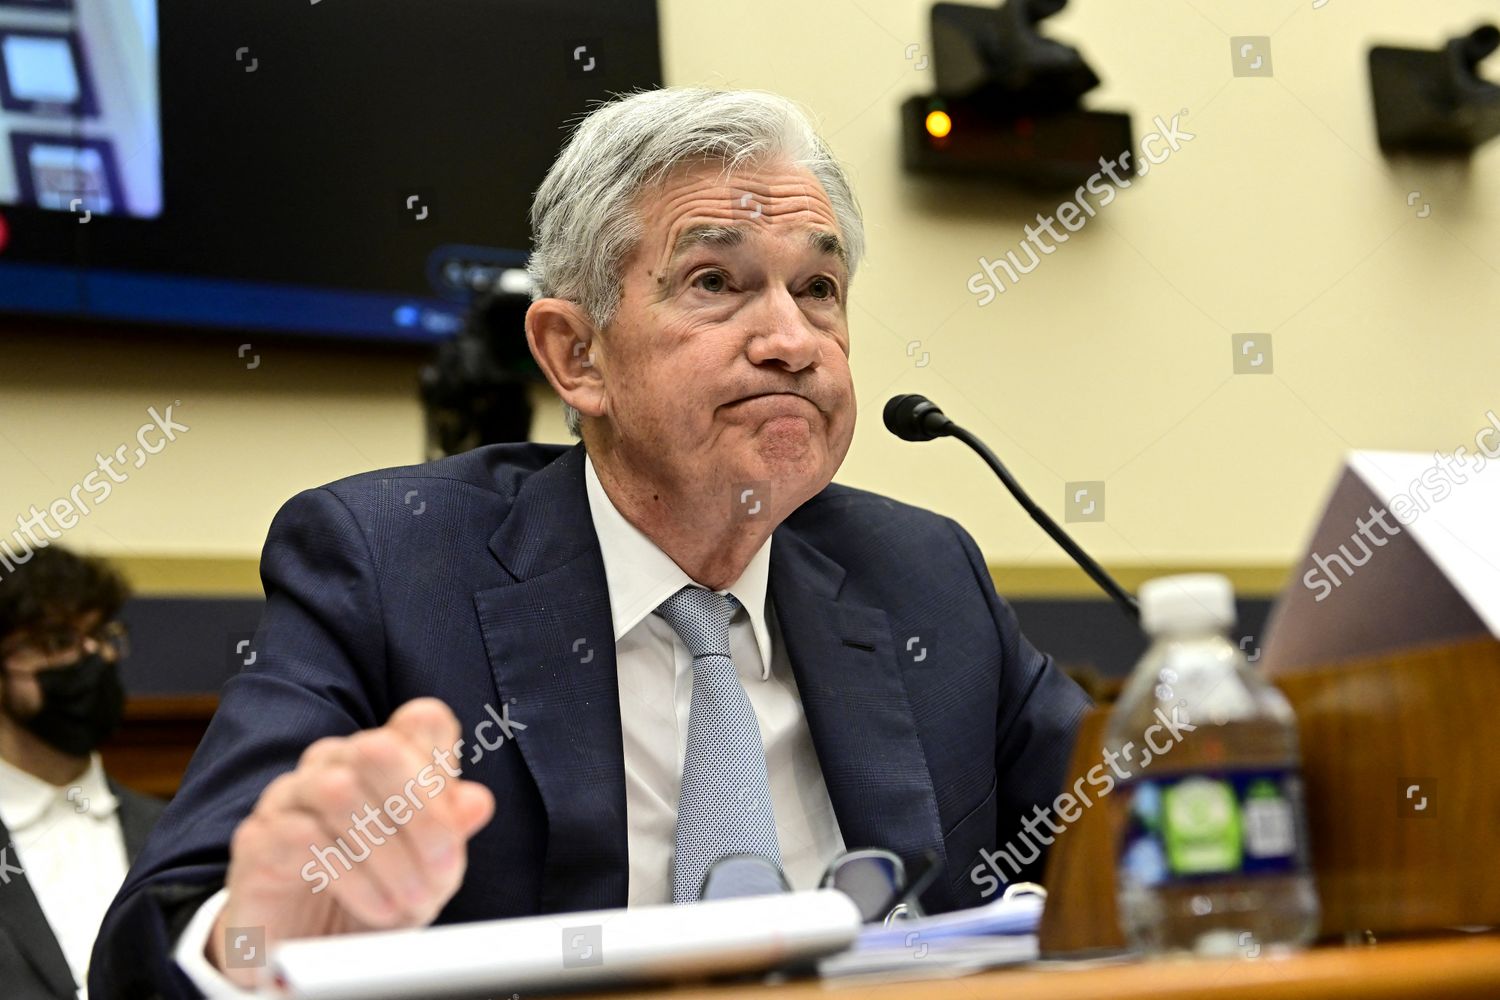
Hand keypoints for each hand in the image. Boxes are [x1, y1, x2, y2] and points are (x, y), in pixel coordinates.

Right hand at [207, 698, 494, 984]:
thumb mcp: (428, 872)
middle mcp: (333, 763)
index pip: (422, 721)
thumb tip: (478, 801)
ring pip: (339, 790)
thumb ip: (450, 832)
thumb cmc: (375, 896)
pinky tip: (377, 908)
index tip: (454, 832)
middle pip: (380, 747)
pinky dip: (354, 879)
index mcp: (383, 758)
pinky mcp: (257, 838)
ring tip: (410, 901)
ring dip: (388, 853)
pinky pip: (303, 838)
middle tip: (442, 871)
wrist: (307, 954)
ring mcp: (289, 795)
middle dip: (422, 813)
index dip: (446, 770)